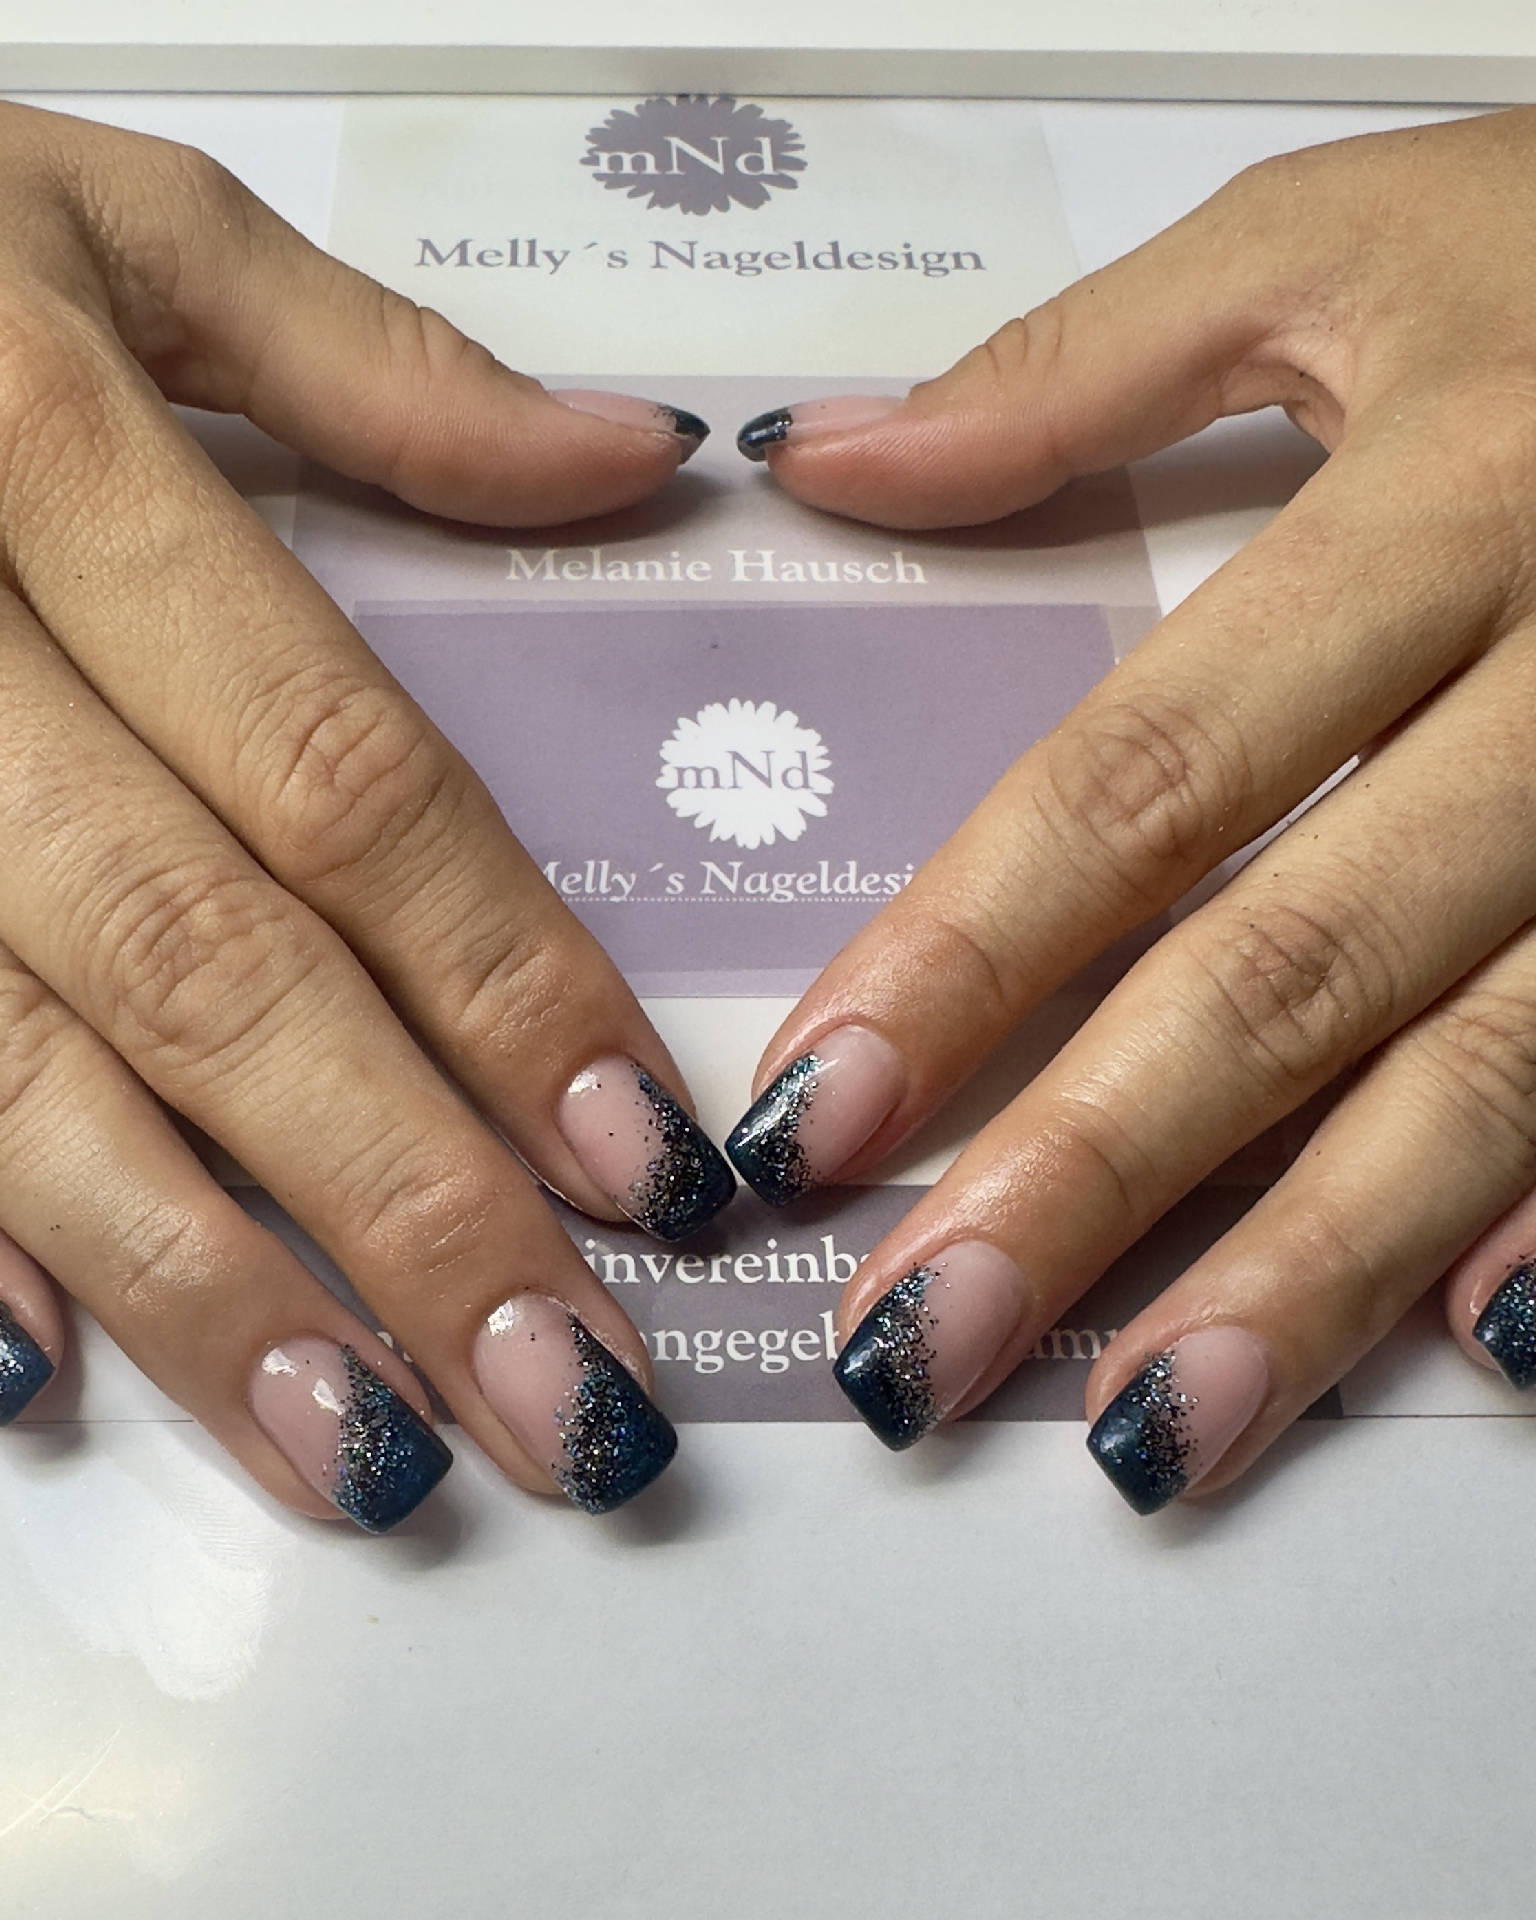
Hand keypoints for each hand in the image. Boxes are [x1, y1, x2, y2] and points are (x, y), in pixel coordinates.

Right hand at [0, 101, 733, 1531]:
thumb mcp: (109, 219)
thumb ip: (370, 365)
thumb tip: (629, 462)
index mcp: (42, 453)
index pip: (341, 778)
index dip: (502, 984)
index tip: (643, 1160)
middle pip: (203, 966)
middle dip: (396, 1201)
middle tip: (561, 1393)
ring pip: (13, 1070)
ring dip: (198, 1288)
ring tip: (368, 1454)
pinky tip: (47, 1372)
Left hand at [725, 106, 1535, 1509]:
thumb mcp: (1344, 241)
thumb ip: (1079, 370)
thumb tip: (834, 463)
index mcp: (1442, 505)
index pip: (1148, 776)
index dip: (966, 958)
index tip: (816, 1114)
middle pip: (1294, 965)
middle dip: (1097, 1173)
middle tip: (919, 1339)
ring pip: (1487, 1067)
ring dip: (1310, 1271)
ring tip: (1143, 1430)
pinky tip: (1467, 1346)